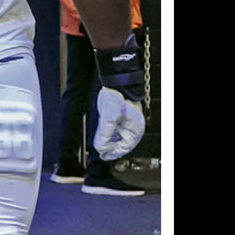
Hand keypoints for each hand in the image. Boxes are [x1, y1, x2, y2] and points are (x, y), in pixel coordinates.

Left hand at [92, 34, 146, 160]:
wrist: (115, 78)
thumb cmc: (116, 94)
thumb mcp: (108, 116)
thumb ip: (104, 133)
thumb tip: (100, 147)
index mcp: (135, 128)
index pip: (125, 147)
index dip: (113, 153)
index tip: (103, 155)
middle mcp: (133, 126)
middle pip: (122, 143)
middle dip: (110, 148)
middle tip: (100, 152)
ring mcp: (128, 121)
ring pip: (118, 137)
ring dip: (109, 142)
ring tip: (99, 146)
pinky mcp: (121, 116)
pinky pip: (116, 129)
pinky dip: (109, 134)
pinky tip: (102, 136)